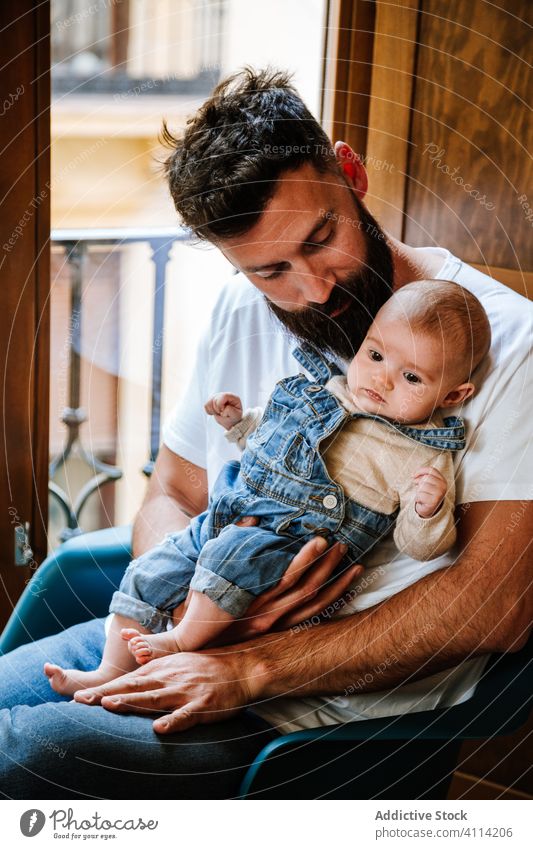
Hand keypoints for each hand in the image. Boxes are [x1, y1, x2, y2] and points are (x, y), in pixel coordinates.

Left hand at [73, 649, 253, 734]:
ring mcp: (184, 691)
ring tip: (109, 706)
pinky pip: (186, 715)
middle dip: (105, 695)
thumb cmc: (202, 669)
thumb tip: (125, 678)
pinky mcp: (203, 705)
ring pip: (154, 698)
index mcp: (159, 671)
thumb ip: (150, 671)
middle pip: (132, 687)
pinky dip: (173, 721)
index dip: (102, 690)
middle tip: (80, 702)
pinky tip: (159, 729)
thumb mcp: (173, 664)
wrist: (238, 667)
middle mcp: (168, 679)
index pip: (125, 681)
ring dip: (130, 701)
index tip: (77, 699)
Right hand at [204, 392, 242, 429]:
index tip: (222, 411)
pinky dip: (209, 411)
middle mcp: (225, 395)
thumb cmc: (234, 417)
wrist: (230, 420)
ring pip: (209, 401)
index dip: (220, 404)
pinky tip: (214, 413)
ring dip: (212, 410)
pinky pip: (206, 405)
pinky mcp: (212, 401)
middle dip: (216, 409)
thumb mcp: (235, 416)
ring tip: (218, 413)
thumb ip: (230, 411)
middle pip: (215, 399)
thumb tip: (224, 407)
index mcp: (233, 397)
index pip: (223, 396)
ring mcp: (218, 397)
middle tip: (221, 414)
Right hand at [210, 532, 363, 642]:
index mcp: (254, 599)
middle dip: (328, 566)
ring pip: (316, 606)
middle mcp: (270, 615)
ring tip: (357, 567)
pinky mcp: (279, 632)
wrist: (194, 644)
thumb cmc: (200, 604)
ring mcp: (276, 626)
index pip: (287, 578)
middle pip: (308, 590)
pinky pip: (313, 619)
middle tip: (343, 545)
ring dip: (338, 586)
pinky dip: (331, 604)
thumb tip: (252, 519)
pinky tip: (346, 593)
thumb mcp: (209, 570)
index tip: (321, 539)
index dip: (307, 559)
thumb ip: (231, 544)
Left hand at [413, 466, 447, 517]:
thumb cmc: (427, 494)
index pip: (431, 470)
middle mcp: (443, 486)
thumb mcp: (426, 483)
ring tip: (422, 495)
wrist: (429, 509)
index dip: (420, 471)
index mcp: (442, 479)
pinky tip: (421, 501)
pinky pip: (420, 495)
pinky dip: (418, 498)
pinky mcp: (434, 501)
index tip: (413, 475)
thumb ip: (422, 477)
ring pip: (422, 486)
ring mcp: (439, 494)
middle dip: (418, 482)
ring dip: (418, 491)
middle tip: (418, 488)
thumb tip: (413, 476)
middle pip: (426, 478)